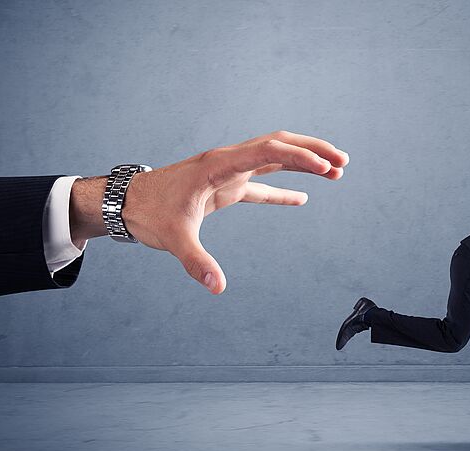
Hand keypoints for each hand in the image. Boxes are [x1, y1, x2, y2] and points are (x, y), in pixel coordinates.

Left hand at [69, 131, 348, 293]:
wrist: (127, 202)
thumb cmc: (148, 213)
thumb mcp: (173, 237)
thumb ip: (197, 262)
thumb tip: (218, 287)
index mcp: (218, 165)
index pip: (268, 151)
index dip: (300, 157)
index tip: (326, 168)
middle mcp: (228, 162)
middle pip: (279, 144)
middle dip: (313, 150)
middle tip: (343, 162)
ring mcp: (229, 173)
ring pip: (274, 158)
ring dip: (304, 162)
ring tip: (336, 172)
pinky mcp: (226, 187)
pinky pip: (262, 184)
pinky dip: (284, 189)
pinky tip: (303, 199)